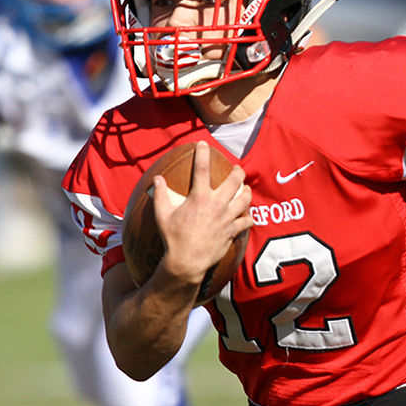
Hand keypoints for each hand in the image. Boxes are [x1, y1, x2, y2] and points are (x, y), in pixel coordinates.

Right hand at [154, 142, 251, 288]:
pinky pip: (247, 221)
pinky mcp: (233, 231)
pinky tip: (247, 215)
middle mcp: (216, 205)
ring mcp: (227, 218)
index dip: (202, 153)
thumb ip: (161, 195)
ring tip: (245, 189)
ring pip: (245, 199)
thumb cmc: (173, 238)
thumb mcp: (162, 215)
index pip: (201, 168)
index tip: (203, 143)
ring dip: (246, 192)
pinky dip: (248, 217)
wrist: (187, 261)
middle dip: (238, 172)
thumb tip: (157, 179)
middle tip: (237, 169)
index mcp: (199, 198)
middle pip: (235, 181)